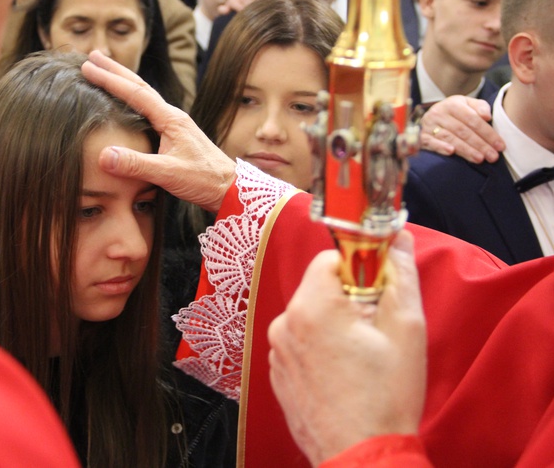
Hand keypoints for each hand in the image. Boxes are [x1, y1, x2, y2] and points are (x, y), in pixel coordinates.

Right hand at [81, 51, 235, 212]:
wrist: (230, 188)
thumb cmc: (204, 180)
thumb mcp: (168, 173)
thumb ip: (136, 164)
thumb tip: (103, 154)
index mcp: (171, 119)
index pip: (135, 93)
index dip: (110, 79)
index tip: (88, 67)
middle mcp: (173, 117)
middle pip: (139, 86)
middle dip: (115, 71)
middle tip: (93, 56)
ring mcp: (175, 126)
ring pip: (144, 97)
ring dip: (124, 83)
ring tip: (106, 73)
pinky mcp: (175, 137)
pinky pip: (149, 112)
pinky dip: (133, 102)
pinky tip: (128, 106)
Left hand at [267, 231, 425, 464]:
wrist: (361, 457)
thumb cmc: (385, 398)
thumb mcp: (406, 330)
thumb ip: (400, 276)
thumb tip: (399, 239)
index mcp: (311, 307)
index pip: (331, 259)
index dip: (361, 270)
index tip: (378, 293)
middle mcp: (284, 324)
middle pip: (320, 287)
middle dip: (349, 299)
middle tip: (374, 331)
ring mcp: (277, 351)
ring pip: (310, 315)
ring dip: (334, 325)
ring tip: (360, 358)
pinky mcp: (278, 371)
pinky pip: (300, 341)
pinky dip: (320, 347)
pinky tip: (342, 373)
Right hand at [420, 96, 504, 162]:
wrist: (430, 115)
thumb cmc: (454, 112)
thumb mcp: (466, 104)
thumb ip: (479, 106)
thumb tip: (487, 116)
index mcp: (452, 104)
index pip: (473, 120)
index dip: (488, 133)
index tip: (500, 145)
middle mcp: (439, 113)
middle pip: (463, 130)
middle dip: (480, 144)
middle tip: (493, 156)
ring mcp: (429, 125)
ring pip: (450, 138)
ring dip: (465, 150)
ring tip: (480, 159)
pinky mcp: (421, 136)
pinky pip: (430, 143)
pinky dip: (440, 147)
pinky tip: (451, 152)